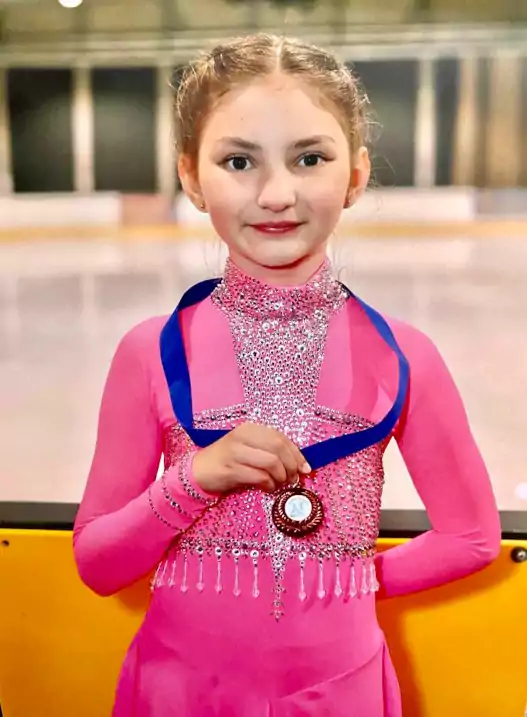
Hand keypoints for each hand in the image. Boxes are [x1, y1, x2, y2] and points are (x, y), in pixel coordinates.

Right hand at [191, 422, 310, 494]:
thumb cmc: (229, 459)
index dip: (297, 454)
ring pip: (271, 463)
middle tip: (293, 478)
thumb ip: (270, 451)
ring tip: (279, 484)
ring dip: (281, 477)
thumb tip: (299, 464)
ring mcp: (236, 453)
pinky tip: (268, 488)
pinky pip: (260, 477)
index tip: (305, 468)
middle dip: (291, 465)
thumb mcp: (249, 448)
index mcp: (250, 429)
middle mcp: (243, 437)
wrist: (199, 470)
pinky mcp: (231, 470)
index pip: (280, 438)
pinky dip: (269, 485)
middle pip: (278, 448)